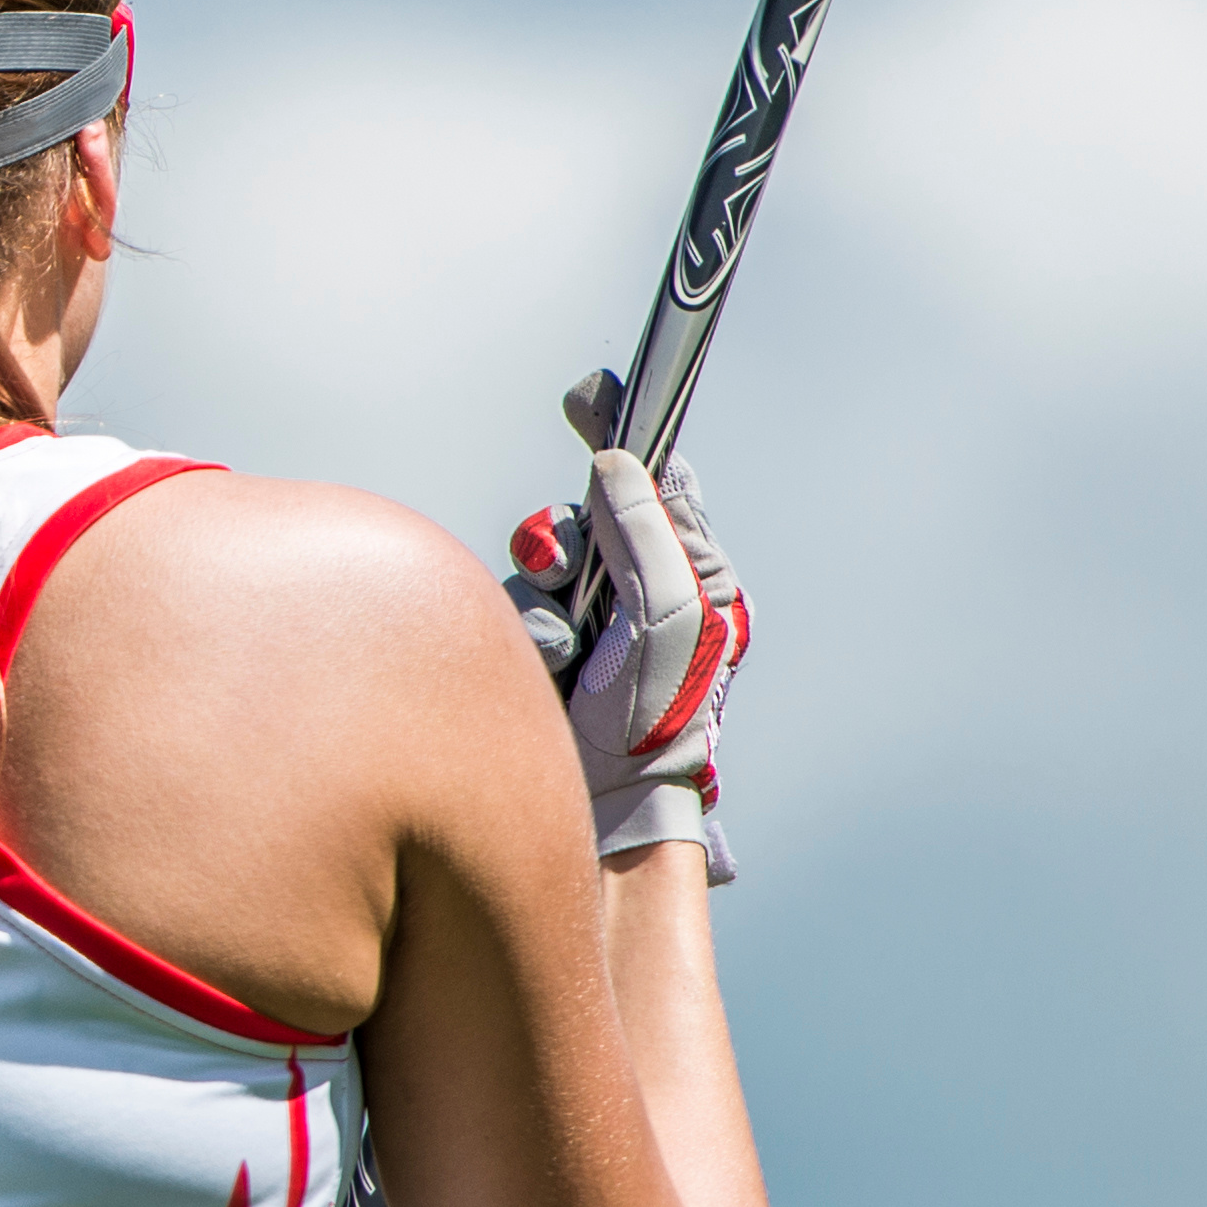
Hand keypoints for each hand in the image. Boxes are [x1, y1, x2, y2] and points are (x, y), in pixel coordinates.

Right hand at [502, 368, 746, 877]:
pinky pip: (513, 605)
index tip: (587, 396)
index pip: (656, 485)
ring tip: (565, 658)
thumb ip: (643, 535)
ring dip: (543, 603)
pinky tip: (545, 673)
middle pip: (580, 518)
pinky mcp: (544, 647)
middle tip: (563, 568)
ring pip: (539, 563)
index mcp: (693, 575)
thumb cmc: (657, 721)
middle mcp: (641, 589)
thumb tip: (614, 465)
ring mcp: (590, 620)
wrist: (606, 809)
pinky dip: (525, 634)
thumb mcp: (668, 616)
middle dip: (564, 543)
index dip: (621, 435)